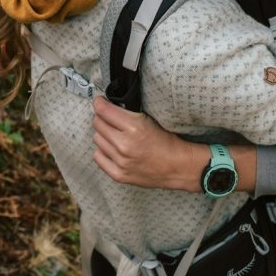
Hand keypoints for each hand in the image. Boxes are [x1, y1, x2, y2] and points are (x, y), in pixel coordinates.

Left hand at [92, 96, 206, 190]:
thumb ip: (127, 114)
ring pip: (97, 140)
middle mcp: (124, 144)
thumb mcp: (149, 119)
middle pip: (97, 124)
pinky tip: (112, 149)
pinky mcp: (119, 175)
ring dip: (103, 135)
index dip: (99, 103)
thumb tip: (107, 106)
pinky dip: (103, 151)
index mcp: (134, 126)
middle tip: (108, 117)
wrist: (178, 166)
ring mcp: (120, 161)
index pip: (103, 111)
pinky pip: (98, 157)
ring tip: (113, 134)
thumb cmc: (166, 140)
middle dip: (101, 118)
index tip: (99, 101)